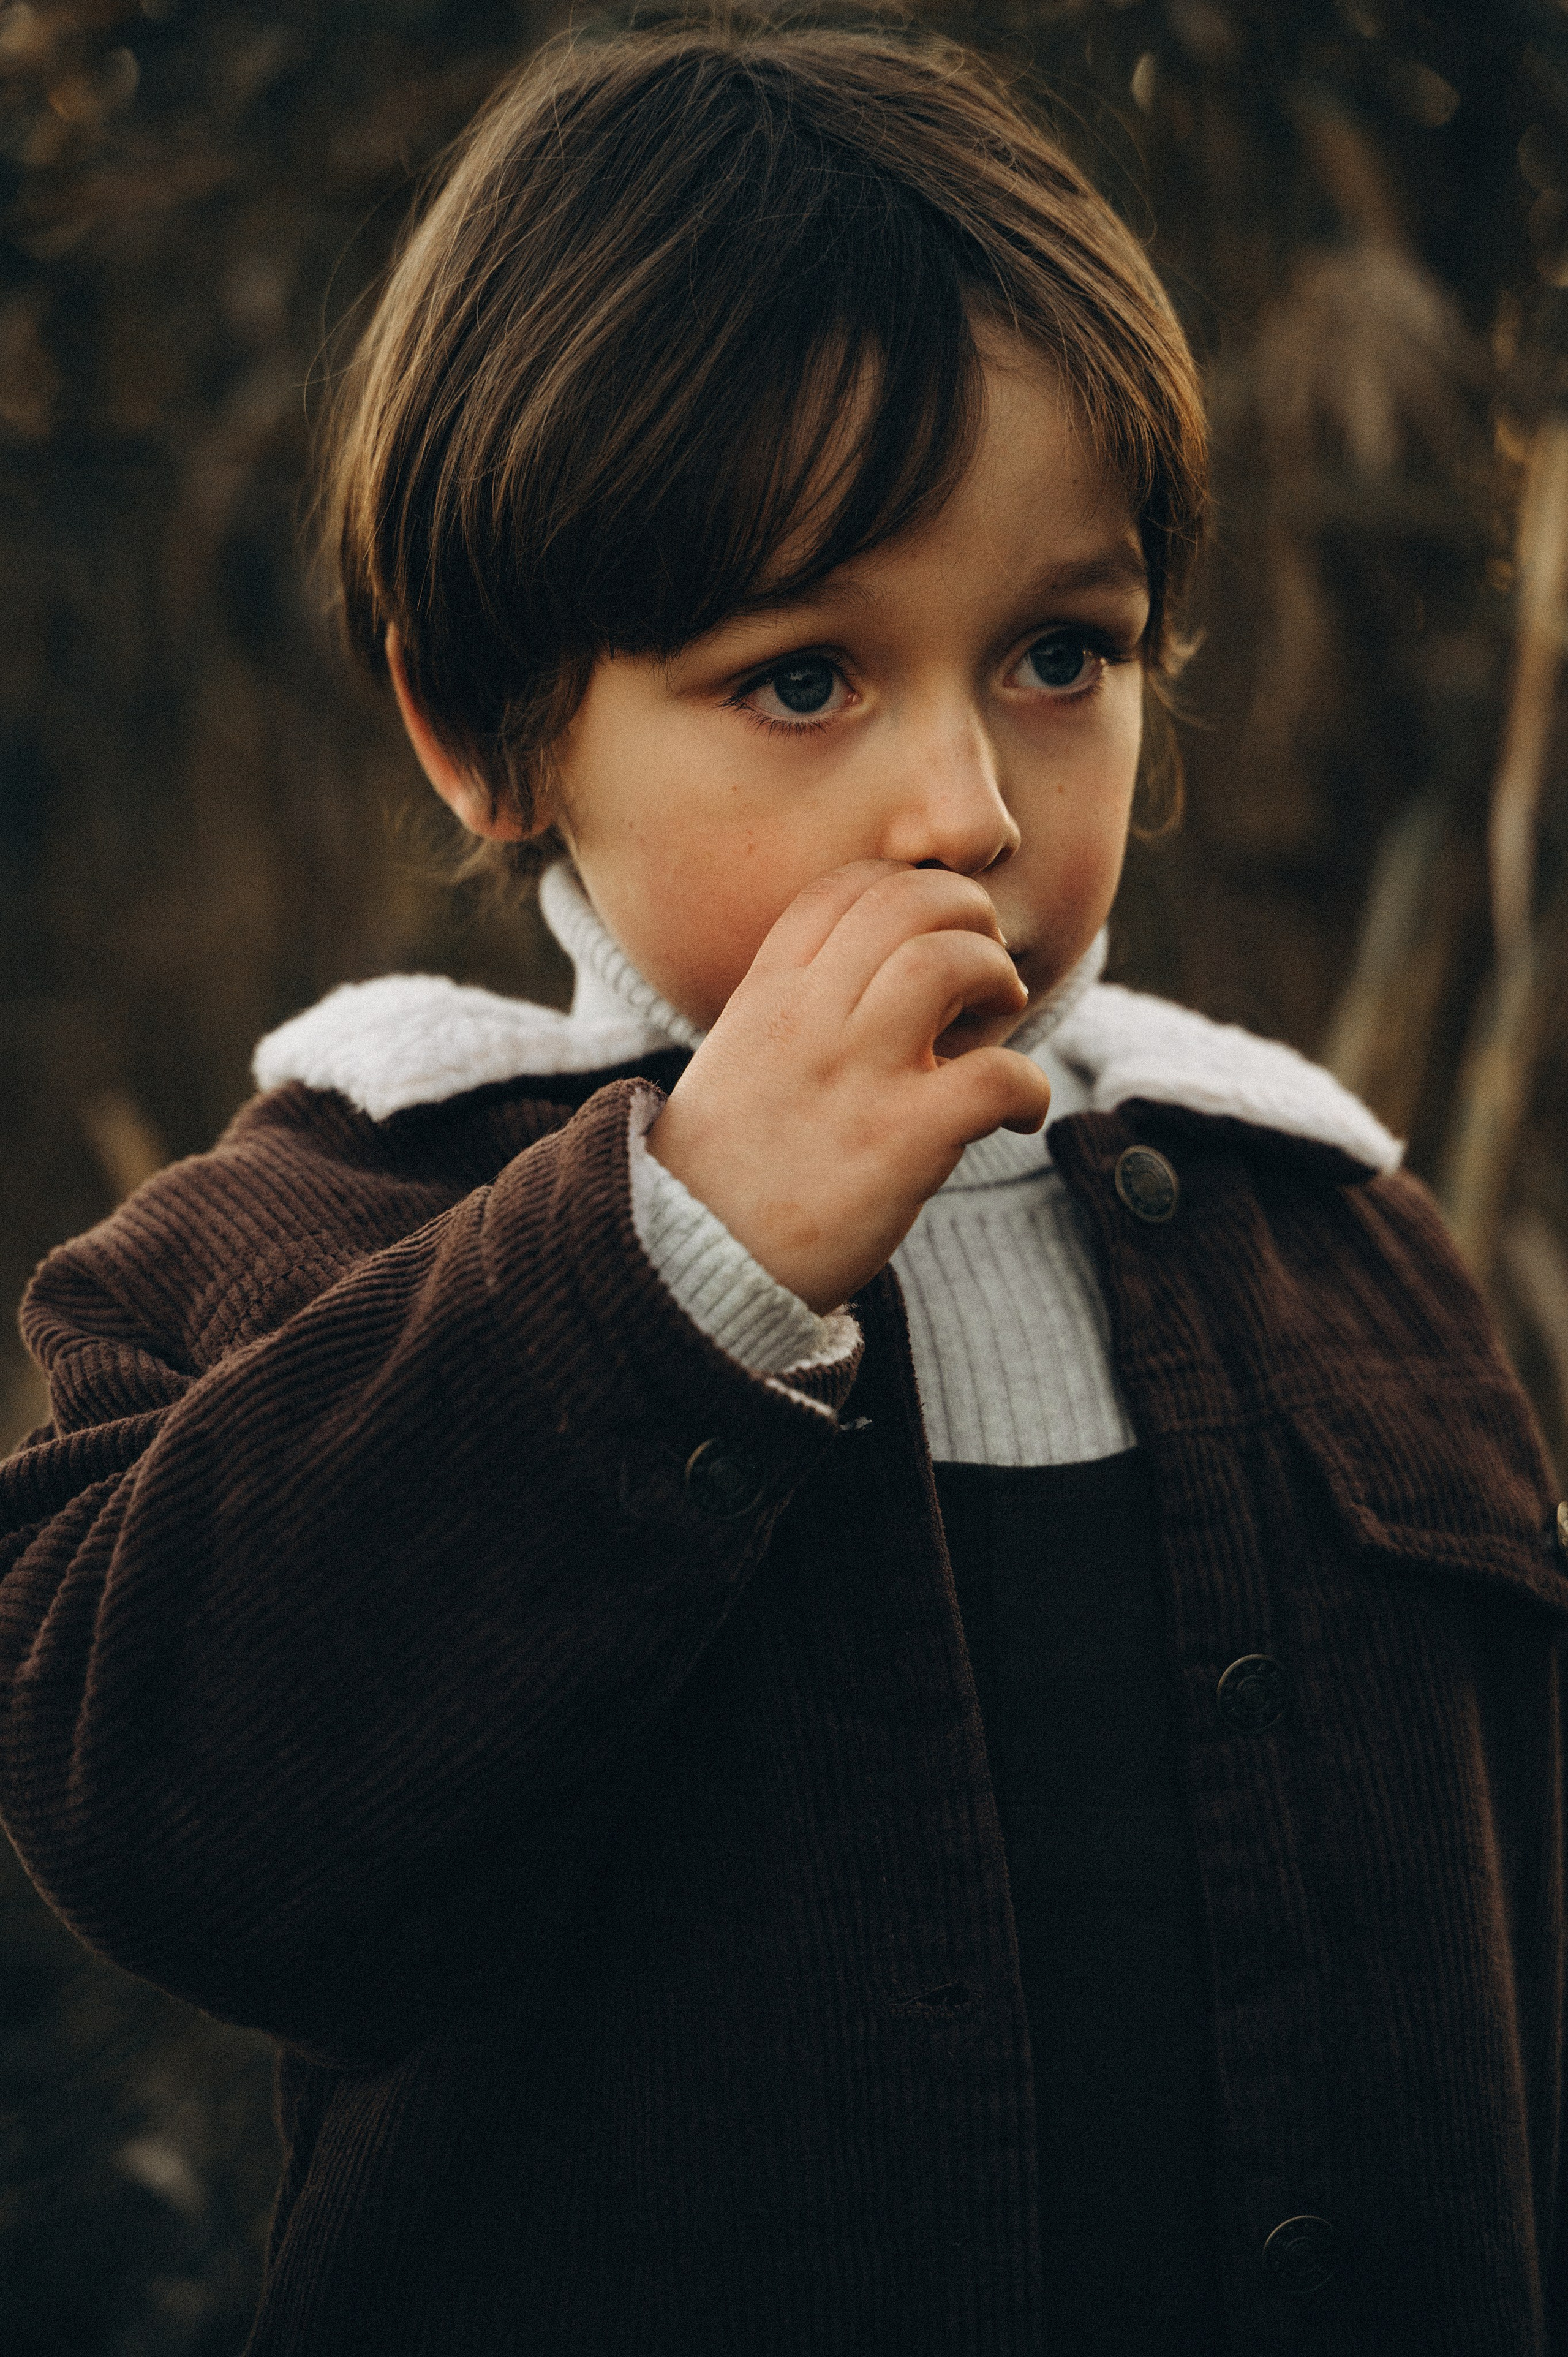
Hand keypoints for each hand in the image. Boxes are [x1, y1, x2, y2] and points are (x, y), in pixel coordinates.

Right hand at [645, 861, 1051, 1312]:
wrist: (691, 1266)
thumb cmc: (727, 1172)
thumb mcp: (740, 1060)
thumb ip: (798, 1009)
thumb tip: (878, 982)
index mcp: (767, 995)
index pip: (844, 885)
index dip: (905, 887)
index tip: (928, 932)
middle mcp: (808, 1019)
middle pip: (907, 901)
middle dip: (967, 914)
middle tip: (983, 968)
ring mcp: (853, 1077)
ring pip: (950, 962)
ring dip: (995, 976)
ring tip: (1003, 1016)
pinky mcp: (899, 1143)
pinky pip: (997, 1076)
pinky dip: (1030, 1087)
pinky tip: (1018, 1115)